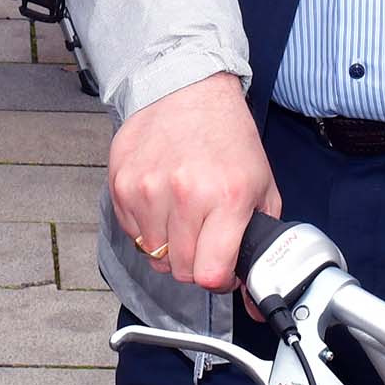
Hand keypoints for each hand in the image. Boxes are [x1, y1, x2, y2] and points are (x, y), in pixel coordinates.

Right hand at [108, 73, 278, 294]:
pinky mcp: (121, 183)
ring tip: (182, 213)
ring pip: (153, 255)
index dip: (218, 279)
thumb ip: (261, 239)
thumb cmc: (229, 140)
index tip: (221, 269)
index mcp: (227, 197)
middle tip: (203, 236)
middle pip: (180, 270)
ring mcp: (148, 189)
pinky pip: (132, 232)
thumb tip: (256, 295)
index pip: (210, 274)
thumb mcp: (263, 187)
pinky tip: (161, 200)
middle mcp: (185, 194)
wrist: (189, 89)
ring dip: (169, 244)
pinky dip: (147, 226)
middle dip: (194, 262)